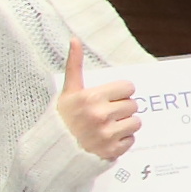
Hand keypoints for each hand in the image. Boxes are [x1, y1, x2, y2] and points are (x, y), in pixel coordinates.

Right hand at [54, 34, 138, 165]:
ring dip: (125, 124)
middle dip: (122, 108)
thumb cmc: (63, 118)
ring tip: (108, 126)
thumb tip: (75, 40)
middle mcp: (101, 116)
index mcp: (92, 98)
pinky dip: (122, 140)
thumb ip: (74, 65)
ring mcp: (107, 135)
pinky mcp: (112, 151)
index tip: (110, 97)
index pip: (128, 88)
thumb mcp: (68, 91)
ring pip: (135, 122)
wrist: (54, 149)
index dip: (121, 92)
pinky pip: (131, 140)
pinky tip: (108, 138)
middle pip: (133, 105)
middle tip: (107, 113)